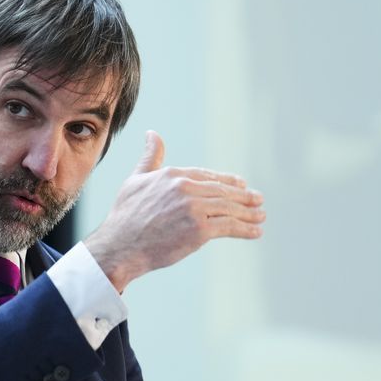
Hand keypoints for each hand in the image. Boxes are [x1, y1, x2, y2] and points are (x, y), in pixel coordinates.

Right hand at [84, 130, 265, 291]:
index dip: (226, 181)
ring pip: (230, 208)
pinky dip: (246, 229)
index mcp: (173, 175)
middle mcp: (186, 188)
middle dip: (244, 196)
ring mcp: (194, 208)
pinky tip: (255, 232)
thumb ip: (150, 157)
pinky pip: (230, 226)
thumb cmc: (124, 216)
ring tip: (260, 215)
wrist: (119, 246)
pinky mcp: (200, 229)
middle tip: (258, 200)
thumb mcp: (136, 180)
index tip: (240, 185)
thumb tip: (152, 134)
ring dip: (249, 213)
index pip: (208, 176)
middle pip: (223, 191)